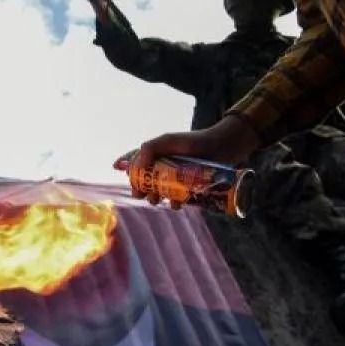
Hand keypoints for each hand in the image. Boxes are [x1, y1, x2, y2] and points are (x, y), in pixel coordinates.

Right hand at [113, 116, 261, 203]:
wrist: (221, 148)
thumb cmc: (193, 141)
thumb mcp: (167, 141)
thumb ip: (149, 150)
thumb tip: (135, 168)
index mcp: (157, 154)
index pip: (137, 162)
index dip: (129, 169)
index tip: (123, 175)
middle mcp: (165, 166)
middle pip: (146, 180)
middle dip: (140, 188)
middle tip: (139, 194)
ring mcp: (177, 178)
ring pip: (160, 191)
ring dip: (155, 198)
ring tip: (155, 200)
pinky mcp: (190, 187)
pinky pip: (179, 198)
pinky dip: (175, 203)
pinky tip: (176, 204)